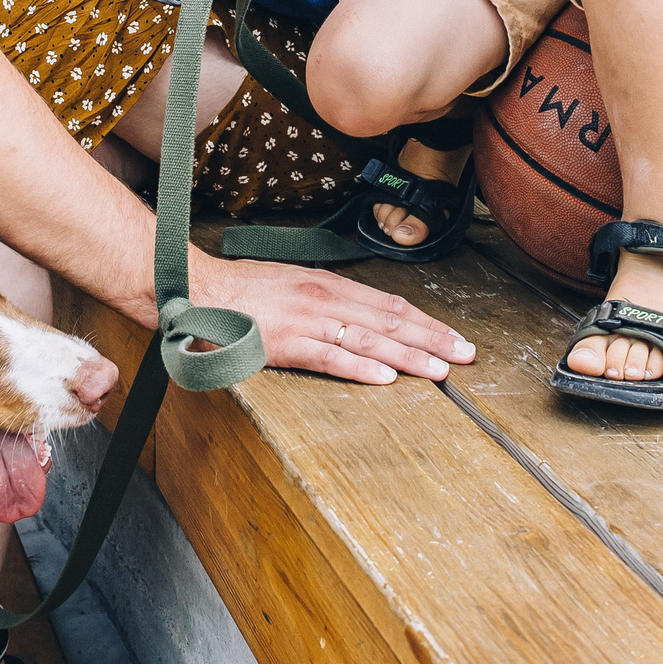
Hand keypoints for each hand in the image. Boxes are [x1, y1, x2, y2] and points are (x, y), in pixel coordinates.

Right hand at [189, 253, 475, 383]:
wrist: (197, 290)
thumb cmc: (240, 292)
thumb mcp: (292, 286)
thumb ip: (325, 301)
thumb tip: (357, 316)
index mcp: (327, 285)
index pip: (389, 305)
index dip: (426, 322)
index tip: (453, 337)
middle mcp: (324, 299)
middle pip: (390, 321)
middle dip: (432, 339)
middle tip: (465, 355)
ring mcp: (306, 321)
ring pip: (370, 339)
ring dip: (410, 356)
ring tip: (440, 370)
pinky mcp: (286, 344)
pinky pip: (331, 357)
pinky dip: (361, 368)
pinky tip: (386, 377)